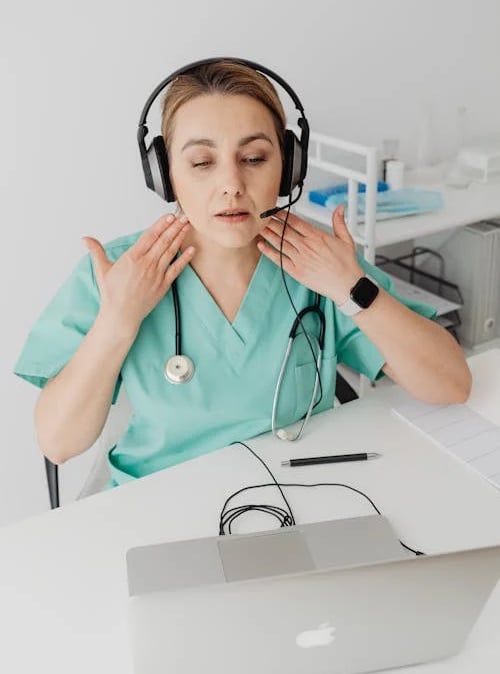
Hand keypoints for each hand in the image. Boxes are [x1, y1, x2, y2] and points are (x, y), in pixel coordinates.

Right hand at [83, 213, 194, 331]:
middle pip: (163, 241)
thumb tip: (85, 239)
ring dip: (180, 238)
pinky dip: (185, 259)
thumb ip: (96, 251)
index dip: (160, 225)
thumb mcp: (101, 269)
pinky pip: (177, 269)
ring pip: (171, 252)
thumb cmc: (112, 294)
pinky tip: (191, 250)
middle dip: (174, 227)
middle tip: (183, 216)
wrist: (121, 314)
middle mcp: (146, 264)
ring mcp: (157, 274)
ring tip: (187, 226)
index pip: (150, 236)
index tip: (169, 216)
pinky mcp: (163, 285)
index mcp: (132, 258)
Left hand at [257, 205, 362, 303]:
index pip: (296, 222)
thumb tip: (340, 208)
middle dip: (272, 222)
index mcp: (317, 237)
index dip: (283, 215)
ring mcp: (300, 259)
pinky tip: (261, 246)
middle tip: (262, 216)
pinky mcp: (296, 271)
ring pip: (280, 243)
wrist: (346, 285)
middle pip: (284, 231)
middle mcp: (306, 246)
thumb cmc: (346, 265)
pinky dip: (269, 252)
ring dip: (268, 234)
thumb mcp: (346, 239)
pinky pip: (279, 259)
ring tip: (259, 228)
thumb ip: (339, 222)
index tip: (275, 210)